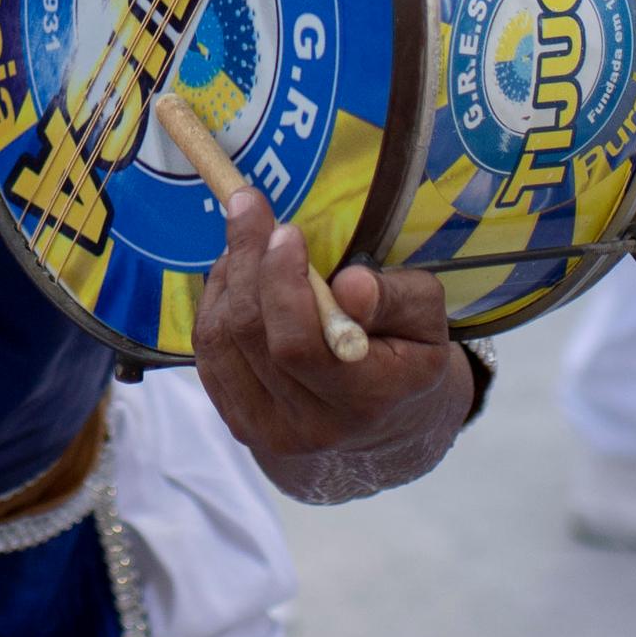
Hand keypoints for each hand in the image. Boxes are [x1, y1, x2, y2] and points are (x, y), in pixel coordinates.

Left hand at [189, 176, 471, 504]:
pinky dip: (216, 303)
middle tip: (249, 206)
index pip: (298, 346)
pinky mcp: (241, 423)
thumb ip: (397, 298)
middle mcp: (310, 427)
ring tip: (248, 238)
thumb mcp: (426, 320)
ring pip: (221, 339)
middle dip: (247, 260)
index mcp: (364, 401)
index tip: (286, 230)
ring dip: (228, 276)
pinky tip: (238, 275)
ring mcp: (268, 431)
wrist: (387, 422)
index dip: (281, 283)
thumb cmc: (407, 356)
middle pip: (251, 335)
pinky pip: (209, 353)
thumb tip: (351, 285)